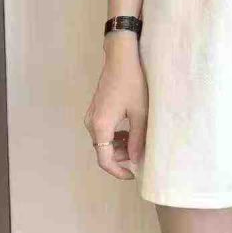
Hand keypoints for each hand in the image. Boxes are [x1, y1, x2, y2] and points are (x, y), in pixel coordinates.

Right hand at [84, 34, 147, 178]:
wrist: (121, 57)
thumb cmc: (133, 82)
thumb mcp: (140, 112)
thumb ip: (138, 138)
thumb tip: (136, 160)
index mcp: (100, 126)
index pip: (104, 159)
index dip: (118, 171)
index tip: (133, 175)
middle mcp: (91, 122)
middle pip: (103, 150)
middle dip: (121, 157)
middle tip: (140, 154)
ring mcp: (92, 115)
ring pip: (103, 140)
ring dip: (119, 146)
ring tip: (138, 141)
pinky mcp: (96, 109)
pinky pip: (103, 130)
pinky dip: (115, 135)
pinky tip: (131, 130)